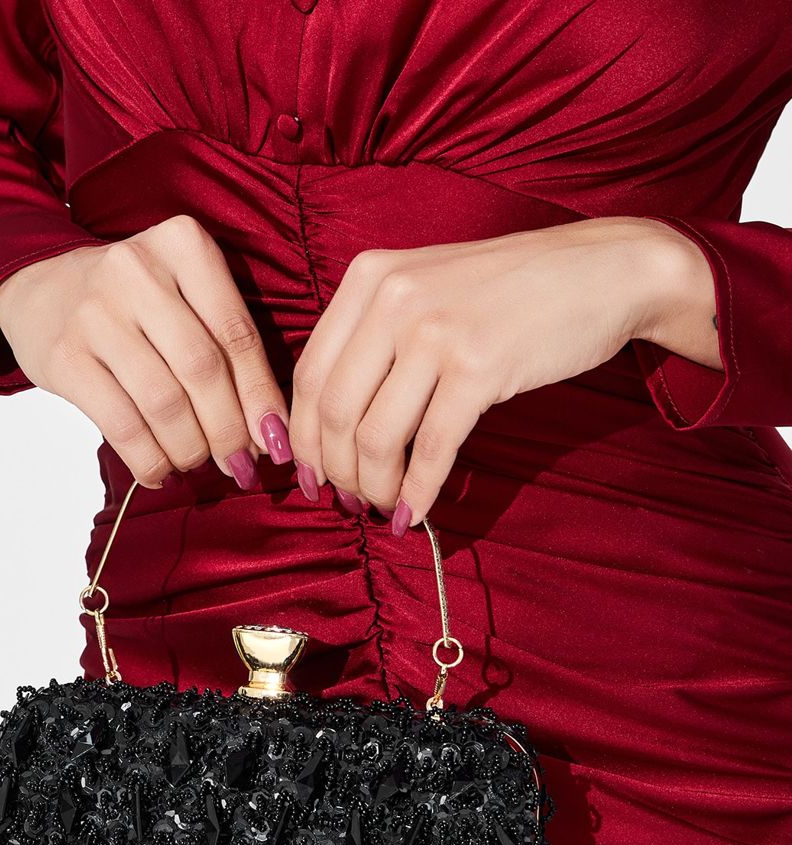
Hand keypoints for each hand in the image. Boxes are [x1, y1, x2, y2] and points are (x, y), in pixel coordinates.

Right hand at [0, 215, 295, 489]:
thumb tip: (268, 433)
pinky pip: (120, 423)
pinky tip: (159, 471)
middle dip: (228, 430)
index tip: (275, 441)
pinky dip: (148, 459)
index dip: (261, 396)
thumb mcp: (183, 295)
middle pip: (203, 369)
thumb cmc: (133, 302)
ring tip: (195, 463)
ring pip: (164, 402)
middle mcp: (136, 269)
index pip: (236, 333)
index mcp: (182, 244)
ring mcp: (94, 312)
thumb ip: (226, 347)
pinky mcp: (63, 356)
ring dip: (189, 449)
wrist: (39, 285)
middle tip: (238, 465)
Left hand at [287, 216, 720, 530]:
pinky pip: (432, 448)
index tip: (311, 474)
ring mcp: (435, 331)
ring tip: (383, 508)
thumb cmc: (511, 290)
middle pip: (332, 411)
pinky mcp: (478, 368)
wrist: (603, 270)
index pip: (308, 373)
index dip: (303, 436)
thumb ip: (375, 336)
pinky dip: (417, 491)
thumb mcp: (426, 287)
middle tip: (348, 501)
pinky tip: (414, 513)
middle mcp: (392, 298)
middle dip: (336, 471)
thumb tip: (332, 423)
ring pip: (376, 436)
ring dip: (374, 487)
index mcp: (369, 277)